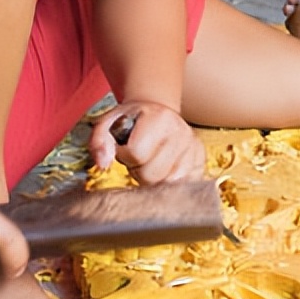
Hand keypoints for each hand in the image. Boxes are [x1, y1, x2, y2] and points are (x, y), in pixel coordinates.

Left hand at [89, 102, 205, 183]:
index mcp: (159, 117)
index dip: (125, 155)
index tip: (125, 147)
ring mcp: (193, 147)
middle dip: (139, 170)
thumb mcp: (109, 122)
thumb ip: (99, 141)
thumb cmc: (132, 121)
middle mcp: (181, 131)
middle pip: (152, 175)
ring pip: (167, 185)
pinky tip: (164, 168)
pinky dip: (169, 183)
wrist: (158, 113)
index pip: (137, 153)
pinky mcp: (200, 160)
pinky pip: (182, 186)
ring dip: (154, 179)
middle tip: (139, 157)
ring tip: (151, 162)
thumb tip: (103, 163)